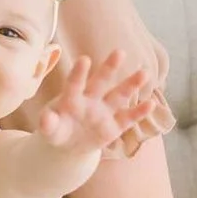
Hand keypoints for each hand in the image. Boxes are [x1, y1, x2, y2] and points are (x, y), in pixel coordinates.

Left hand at [35, 50, 157, 155]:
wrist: (70, 145)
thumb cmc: (57, 130)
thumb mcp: (49, 130)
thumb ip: (47, 124)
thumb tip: (45, 119)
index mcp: (72, 97)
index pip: (75, 83)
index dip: (79, 72)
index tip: (84, 59)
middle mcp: (91, 99)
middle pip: (101, 81)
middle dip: (110, 68)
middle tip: (119, 52)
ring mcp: (105, 111)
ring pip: (119, 95)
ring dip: (131, 84)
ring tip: (144, 73)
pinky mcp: (115, 126)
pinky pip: (128, 117)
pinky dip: (139, 112)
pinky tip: (151, 103)